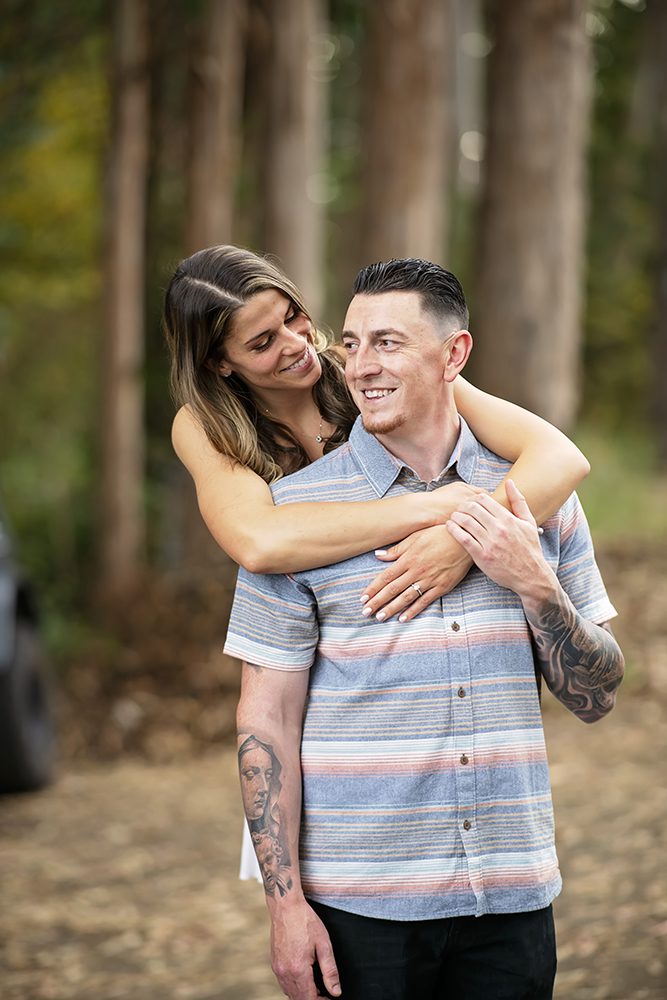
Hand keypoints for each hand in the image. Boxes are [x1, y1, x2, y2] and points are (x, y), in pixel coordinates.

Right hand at [270, 898, 340, 999]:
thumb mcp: (324, 944)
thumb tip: (336, 991)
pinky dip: (294, 987)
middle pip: (298, 999)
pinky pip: (283, 983)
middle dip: (312, 999)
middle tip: (325, 994)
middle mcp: (285, 972)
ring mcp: (277, 968)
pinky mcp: (274, 963)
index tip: (329, 998)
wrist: (286, 906)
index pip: (308, 999)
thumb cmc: (305, 921)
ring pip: (289, 993)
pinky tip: (304, 978)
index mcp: (298, 969)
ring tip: (317, 988)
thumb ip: (330, 971)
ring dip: (302, 995)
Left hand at [360, 524, 472, 621]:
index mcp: (408, 559)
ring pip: (406, 597)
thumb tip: (378, 555)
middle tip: (366, 613)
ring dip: (392, 608)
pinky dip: (413, 610)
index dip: (373, 589)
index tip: (363, 598)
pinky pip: (424, 601)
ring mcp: (429, 580)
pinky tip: (403, 618)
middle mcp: (416, 571)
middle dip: (378, 602)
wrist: (464, 539)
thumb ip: (397, 549)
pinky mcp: (442, 587)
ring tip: (380, 617)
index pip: (385, 577)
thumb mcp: (415, 537)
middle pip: (392, 589)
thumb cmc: (438, 534)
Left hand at [446, 479, 553, 597]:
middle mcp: (499, 529)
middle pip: (472, 508)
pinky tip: (450, 526)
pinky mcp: (482, 557)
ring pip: (466, 522)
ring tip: (453, 517)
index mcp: (509, 519)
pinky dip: (454, 530)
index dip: (474, 498)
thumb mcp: (529, 522)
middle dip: (462, 506)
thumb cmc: (530, 548)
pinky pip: (463, 539)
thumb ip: (518, 501)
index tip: (470, 502)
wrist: (531, 576)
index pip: (484, 500)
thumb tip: (510, 482)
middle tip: (459, 508)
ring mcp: (490, 543)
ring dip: (456, 516)